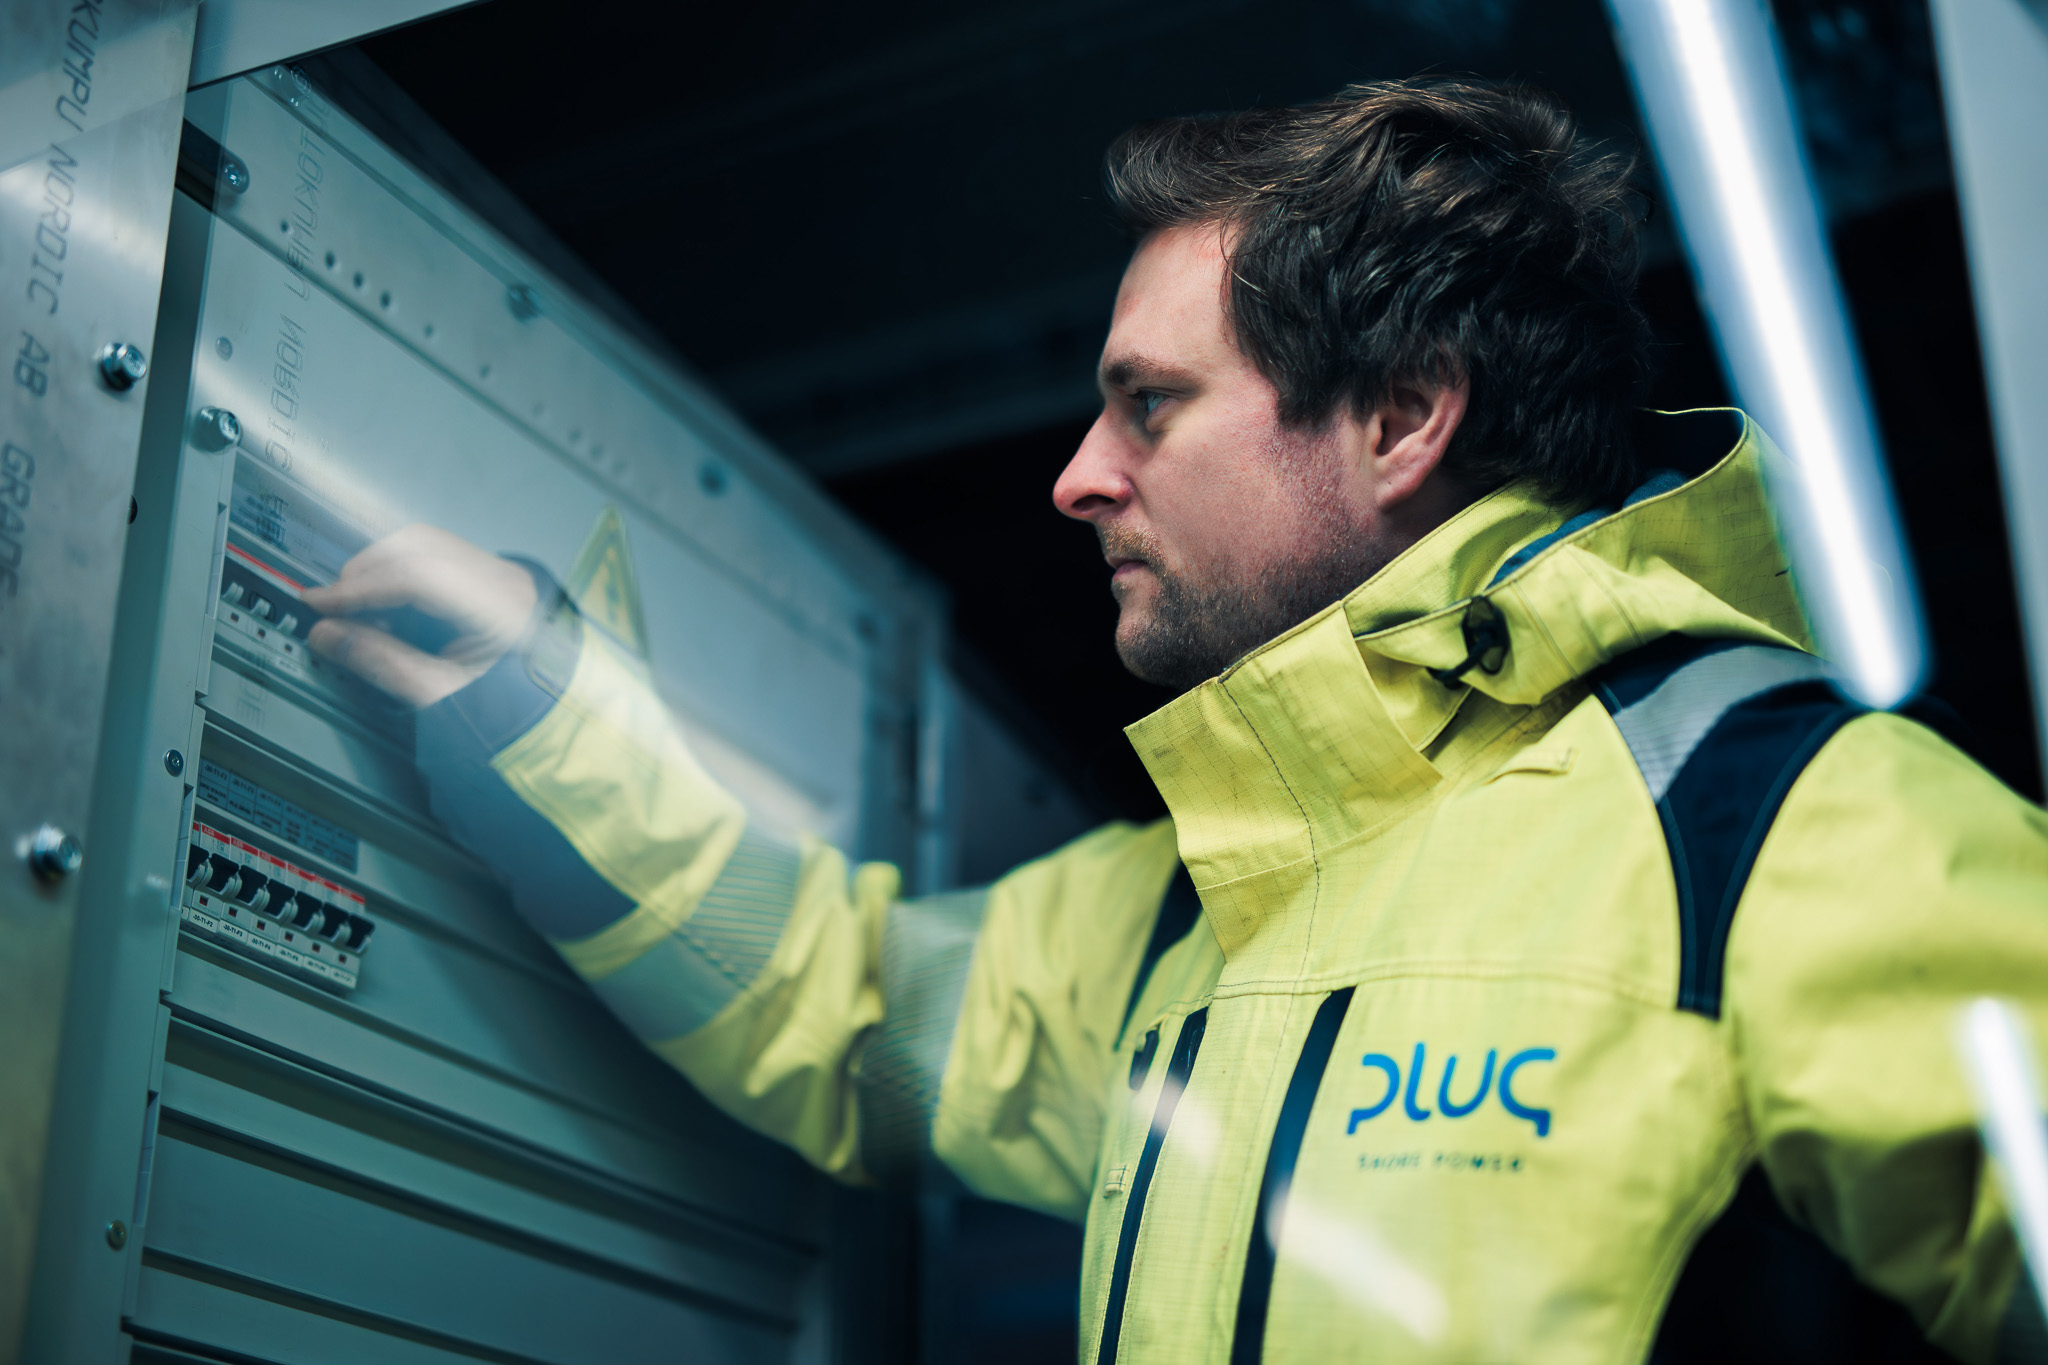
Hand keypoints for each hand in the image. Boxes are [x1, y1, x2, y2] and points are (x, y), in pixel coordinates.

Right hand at [303, 524, 537, 707]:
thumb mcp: (439, 694)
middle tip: (333, 608)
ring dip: (378, 568)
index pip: (420, 574)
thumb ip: (381, 663)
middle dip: (364, 572)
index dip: (362, 587)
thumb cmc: (502, 702)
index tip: (321, 605)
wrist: (544, 699)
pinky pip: (432, 553)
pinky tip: (385, 605)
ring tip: (357, 610)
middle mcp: (504, 575)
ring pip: (421, 542)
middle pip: (417, 545)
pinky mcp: (487, 569)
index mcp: (502, 607)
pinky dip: (398, 571)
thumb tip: (325, 634)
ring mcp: (499, 567)